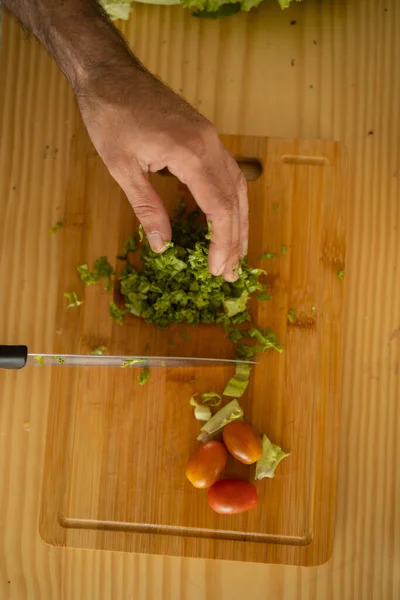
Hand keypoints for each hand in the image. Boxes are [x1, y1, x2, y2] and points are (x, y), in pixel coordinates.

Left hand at [77, 65, 247, 281]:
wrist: (110, 73)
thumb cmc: (110, 118)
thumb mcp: (122, 168)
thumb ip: (147, 208)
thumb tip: (162, 245)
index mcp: (191, 154)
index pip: (219, 207)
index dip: (222, 242)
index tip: (219, 269)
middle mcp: (210, 144)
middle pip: (234, 199)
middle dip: (235, 239)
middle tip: (232, 272)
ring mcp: (211, 137)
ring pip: (237, 186)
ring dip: (239, 221)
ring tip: (236, 252)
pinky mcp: (205, 135)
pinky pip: (227, 172)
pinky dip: (231, 200)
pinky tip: (226, 217)